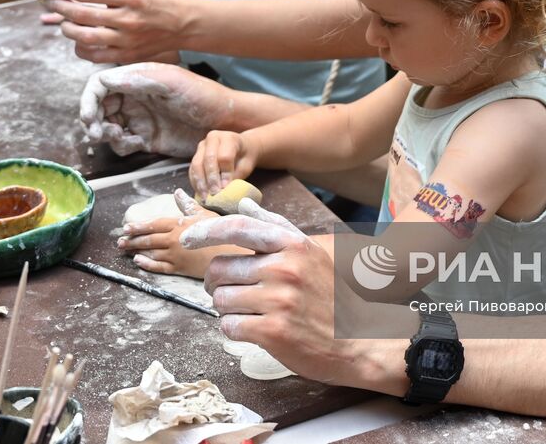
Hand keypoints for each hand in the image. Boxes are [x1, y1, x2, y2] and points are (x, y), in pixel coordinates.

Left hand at [42, 0, 190, 64]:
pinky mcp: (125, 56)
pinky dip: (80, 46)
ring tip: (65, 20)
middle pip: (81, 15)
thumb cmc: (154, 2)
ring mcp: (126, 40)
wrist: (181, 24)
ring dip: (67, 27)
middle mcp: (127, 19)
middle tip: (48, 0)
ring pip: (83, 36)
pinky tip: (80, 37)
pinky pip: (92, 54)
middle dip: (59, 6)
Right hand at [79, 62, 239, 157]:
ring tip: (123, 137)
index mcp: (137, 78)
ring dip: (106, 134)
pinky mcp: (146, 138)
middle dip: (93, 120)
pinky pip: (122, 143)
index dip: (88, 99)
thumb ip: (138, 80)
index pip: (100, 85)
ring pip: (107, 126)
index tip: (88, 117)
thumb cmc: (202, 95)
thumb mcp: (171, 83)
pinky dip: (123, 146)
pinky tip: (139, 144)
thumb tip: (103, 79)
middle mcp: (134, 97)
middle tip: (97, 133)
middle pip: (99, 107)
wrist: (225, 123)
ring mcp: (139, 118)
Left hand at [119, 189, 220, 276]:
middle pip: (148, 239)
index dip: (138, 226)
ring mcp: (175, 255)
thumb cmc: (220, 232)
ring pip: (151, 252)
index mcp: (178, 224)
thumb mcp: (204, 215)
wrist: (230, 255)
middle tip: (119, 241)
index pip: (153, 224)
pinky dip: (147, 264)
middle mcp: (173, 239)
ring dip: (136, 251)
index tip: (126, 227)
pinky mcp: (179, 268)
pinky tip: (138, 261)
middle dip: (132, 239)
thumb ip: (188, 205)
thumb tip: (177, 193)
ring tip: (125, 250)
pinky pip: (159, 267)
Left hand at [181, 199, 404, 386]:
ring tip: (251, 312)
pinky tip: (254, 329)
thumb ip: (276, 227)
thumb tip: (245, 205)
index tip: (188, 238)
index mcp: (292, 244)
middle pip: (220, 269)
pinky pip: (228, 326)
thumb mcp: (310, 253)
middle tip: (234, 293)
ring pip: (220, 300)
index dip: (205, 232)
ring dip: (227, 309)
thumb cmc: (330, 297)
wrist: (358, 342)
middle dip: (218, 284)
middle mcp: (284, 267)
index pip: (237, 228)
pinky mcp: (272, 331)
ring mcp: (279, 300)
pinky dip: (234, 329)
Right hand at [189, 129, 257, 198]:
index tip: (225, 187)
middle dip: (211, 178)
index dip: (224, 173)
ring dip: (200, 182)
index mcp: (229, 138)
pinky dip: (195, 182)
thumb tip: (223, 190)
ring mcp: (202, 145)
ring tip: (206, 196)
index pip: (224, 156)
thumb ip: (234, 176)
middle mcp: (213, 138)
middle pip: (208, 158)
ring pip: (197, 163)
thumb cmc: (244, 158)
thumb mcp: (245, 167)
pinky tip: (200, 193)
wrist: (240, 149)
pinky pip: (192, 169)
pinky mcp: (196, 154)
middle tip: (214, 193)